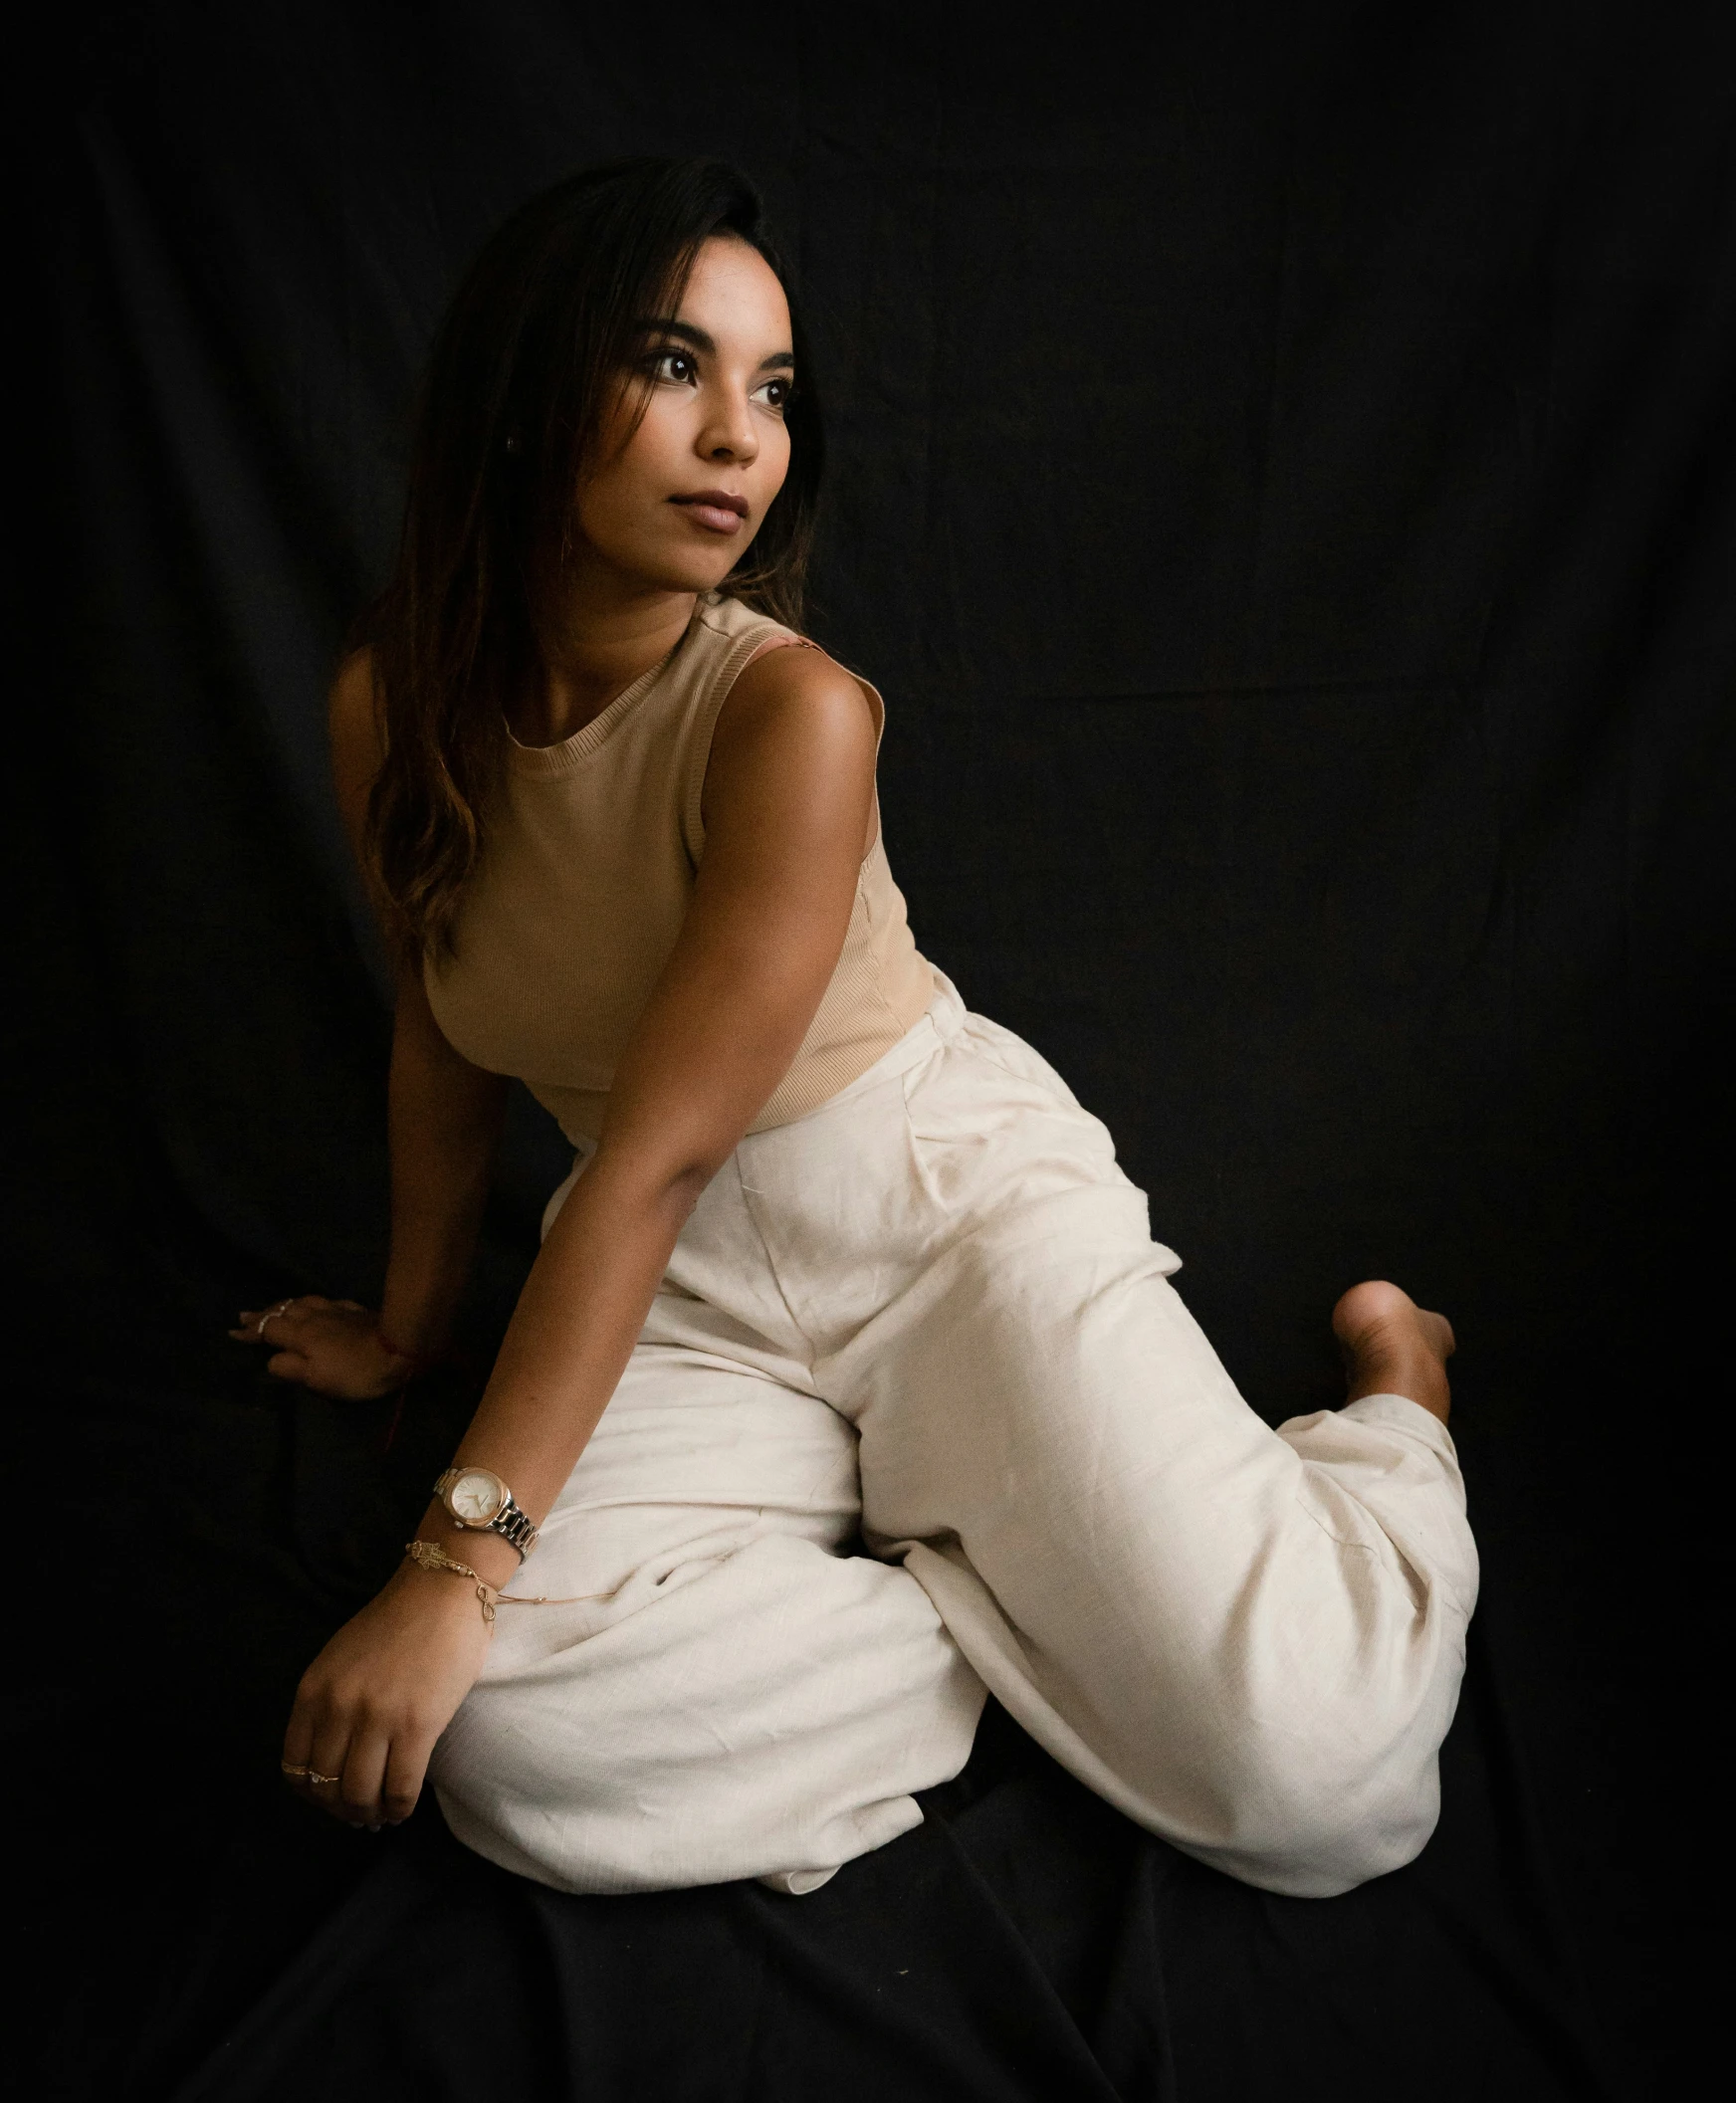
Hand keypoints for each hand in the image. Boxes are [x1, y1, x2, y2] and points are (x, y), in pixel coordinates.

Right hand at [231, 1295, 416, 1398]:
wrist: (401, 1349)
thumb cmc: (356, 1371)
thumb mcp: (318, 1379)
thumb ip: (290, 1368)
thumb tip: (270, 1359)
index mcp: (302, 1335)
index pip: (269, 1329)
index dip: (251, 1332)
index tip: (233, 1332)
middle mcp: (315, 1317)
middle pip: (283, 1311)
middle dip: (263, 1314)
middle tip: (245, 1315)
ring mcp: (337, 1310)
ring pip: (303, 1302)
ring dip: (285, 1304)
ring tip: (275, 1307)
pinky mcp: (356, 1310)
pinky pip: (327, 1302)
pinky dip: (312, 1303)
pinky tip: (317, 1305)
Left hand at [282, 1557, 492, 1826]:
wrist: (443, 1588)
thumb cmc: (397, 1622)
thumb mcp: (340, 1660)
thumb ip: (331, 1703)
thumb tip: (337, 1760)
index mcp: (313, 1691)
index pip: (294, 1767)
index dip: (312, 1793)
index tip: (332, 1796)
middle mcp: (338, 1708)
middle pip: (326, 1787)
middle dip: (342, 1810)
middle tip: (360, 1812)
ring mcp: (377, 1718)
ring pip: (360, 1796)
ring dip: (370, 1814)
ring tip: (383, 1812)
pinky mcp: (417, 1726)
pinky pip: (399, 1788)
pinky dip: (399, 1809)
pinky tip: (404, 1806)